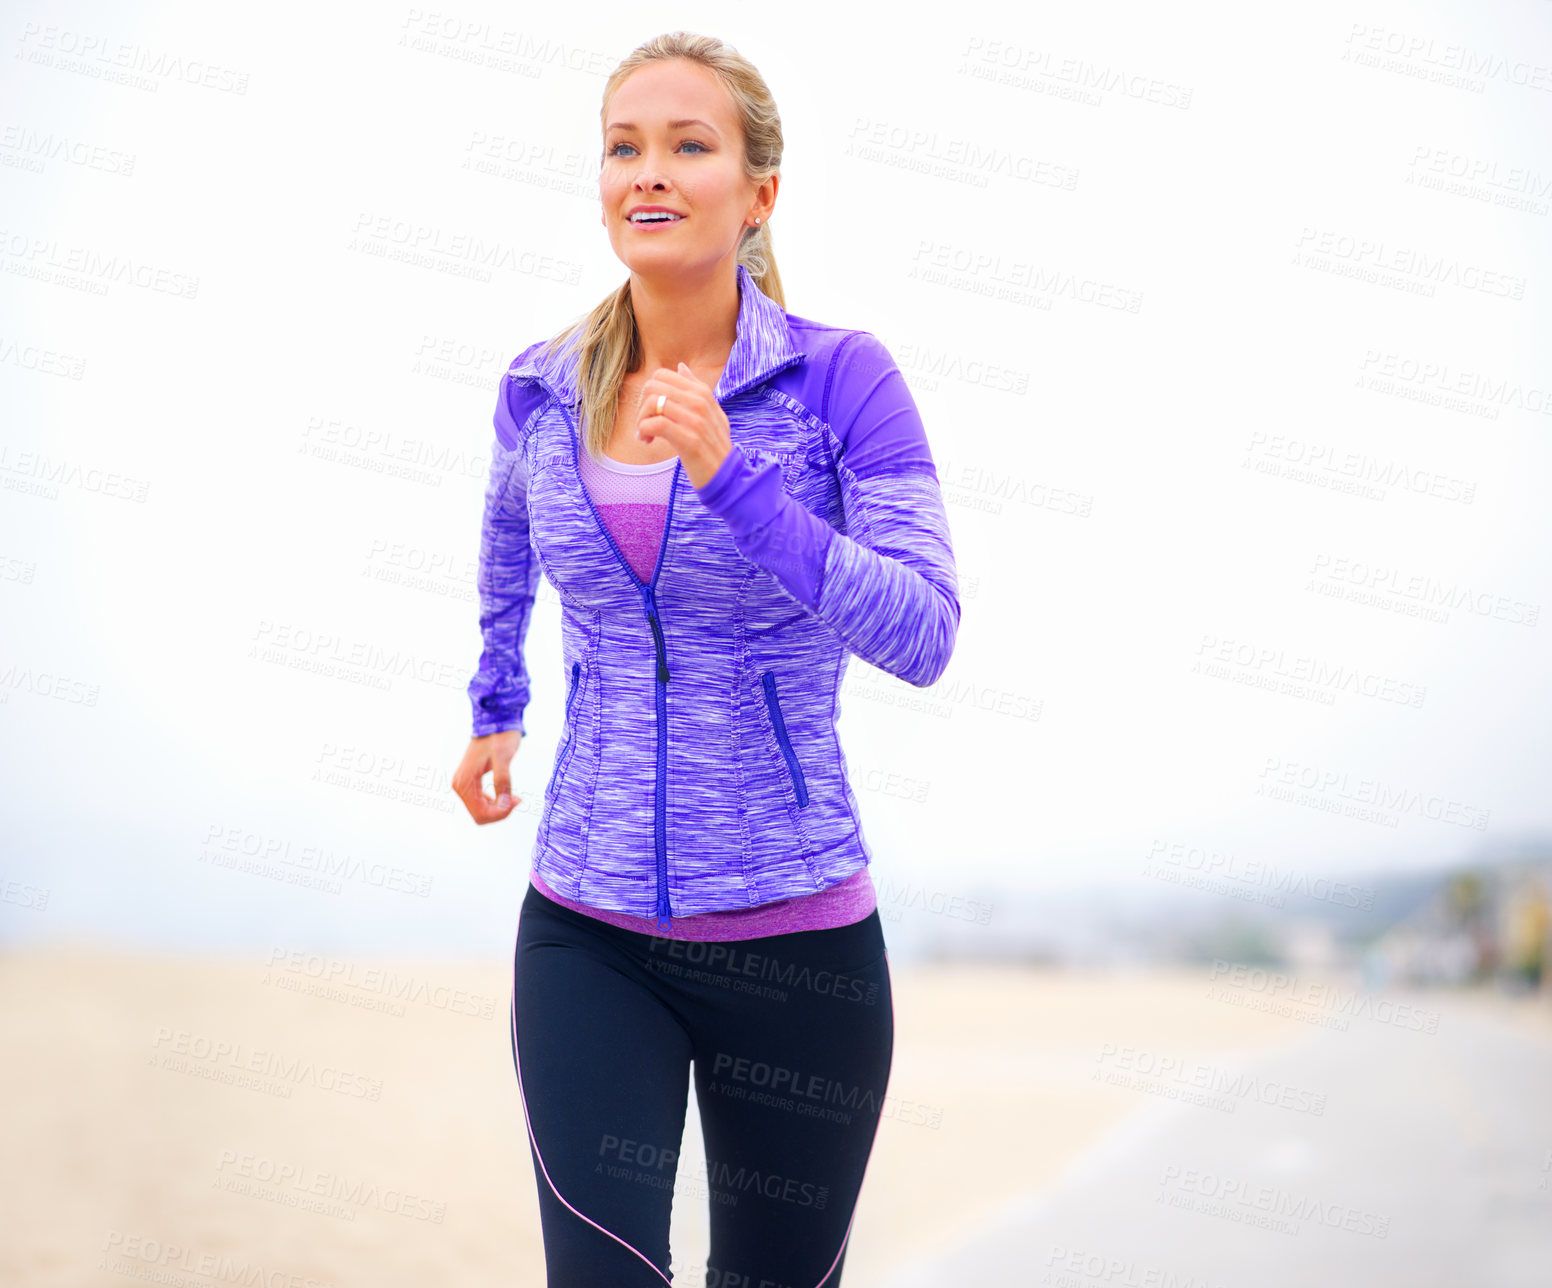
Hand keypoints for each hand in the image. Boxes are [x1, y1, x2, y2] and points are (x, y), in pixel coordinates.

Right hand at [452, 729, 522, 823]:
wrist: (496, 721)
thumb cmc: (501, 736)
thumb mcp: (503, 757)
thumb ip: (502, 781)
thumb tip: (503, 805)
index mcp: (464, 781)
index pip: (480, 813)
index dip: (500, 812)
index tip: (517, 799)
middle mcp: (459, 785)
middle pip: (479, 816)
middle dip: (500, 812)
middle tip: (516, 798)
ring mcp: (463, 784)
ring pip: (480, 811)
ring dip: (498, 808)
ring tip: (513, 796)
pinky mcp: (469, 782)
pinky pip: (480, 803)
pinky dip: (495, 803)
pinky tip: (506, 794)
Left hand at [636, 361, 732, 489]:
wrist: (727, 475)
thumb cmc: (714, 446)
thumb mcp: (711, 412)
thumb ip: (696, 388)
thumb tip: (681, 366)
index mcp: (702, 393)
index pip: (662, 375)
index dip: (649, 392)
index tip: (652, 412)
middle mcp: (700, 402)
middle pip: (653, 386)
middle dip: (641, 406)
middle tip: (645, 424)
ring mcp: (696, 420)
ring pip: (652, 403)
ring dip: (641, 421)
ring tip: (645, 436)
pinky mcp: (689, 440)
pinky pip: (656, 424)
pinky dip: (644, 432)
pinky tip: (647, 441)